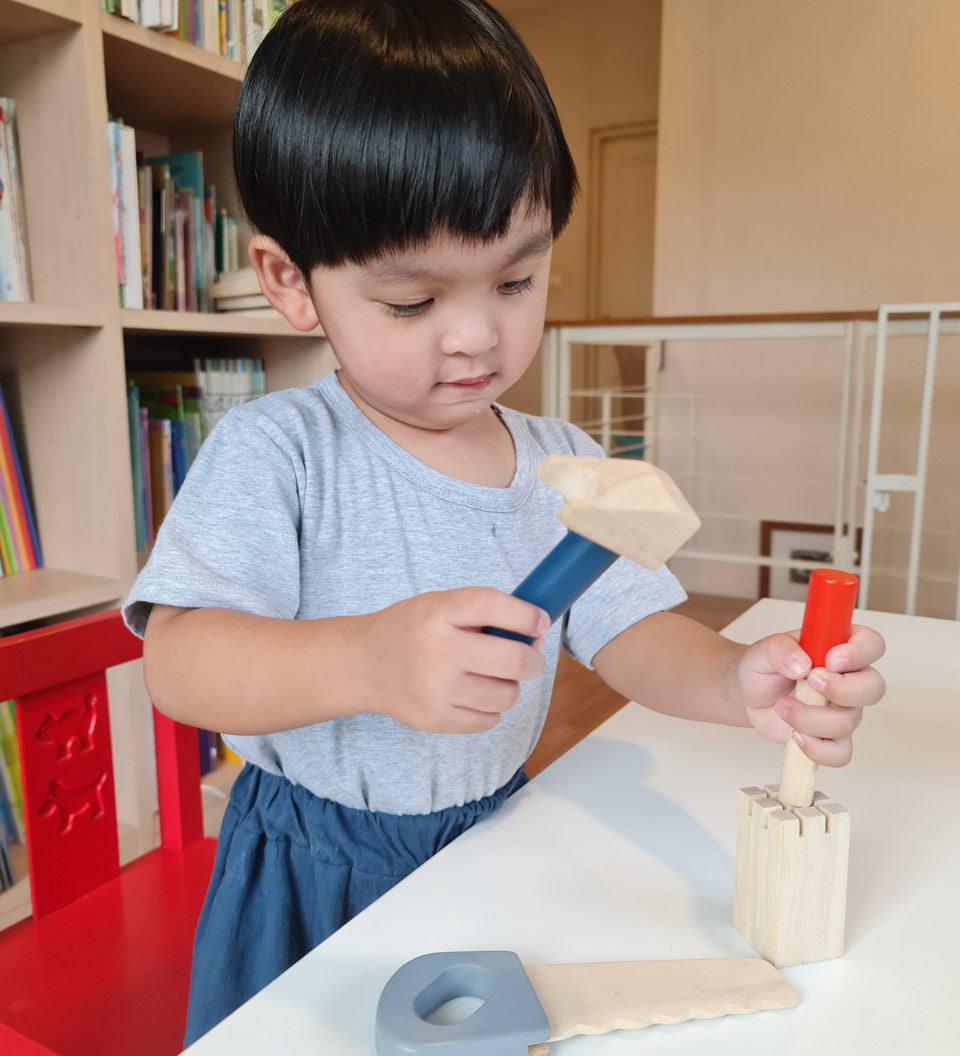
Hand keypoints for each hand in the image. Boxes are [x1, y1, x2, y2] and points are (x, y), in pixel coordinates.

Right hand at [355, 588, 548, 733]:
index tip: (540, 623)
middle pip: (513, 660)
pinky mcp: (436, 719)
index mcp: (439, 613)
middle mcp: (439, 651)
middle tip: (529, 659)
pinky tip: (473, 694)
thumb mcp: (440, 606)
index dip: (527, 616)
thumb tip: (536, 636)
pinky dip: (490, 708)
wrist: (363, 665)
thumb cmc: (411, 630)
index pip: (494, 607)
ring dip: (510, 686)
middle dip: (533, 660)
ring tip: (491, 676)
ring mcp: (437, 690)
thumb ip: (484, 614)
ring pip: (507, 695)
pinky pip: (489, 719)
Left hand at [732, 625, 885, 765]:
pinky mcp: (831, 737)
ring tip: (782, 706)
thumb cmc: (763, 668)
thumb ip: (780, 649)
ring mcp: (843, 710)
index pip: (872, 643)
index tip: (831, 660)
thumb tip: (801, 664)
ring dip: (810, 718)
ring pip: (849, 722)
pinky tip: (794, 735)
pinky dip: (817, 748)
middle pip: (874, 687)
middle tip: (809, 683)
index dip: (860, 652)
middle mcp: (849, 679)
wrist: (749, 695)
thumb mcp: (763, 650)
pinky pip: (840, 753)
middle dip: (842, 689)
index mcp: (839, 647)